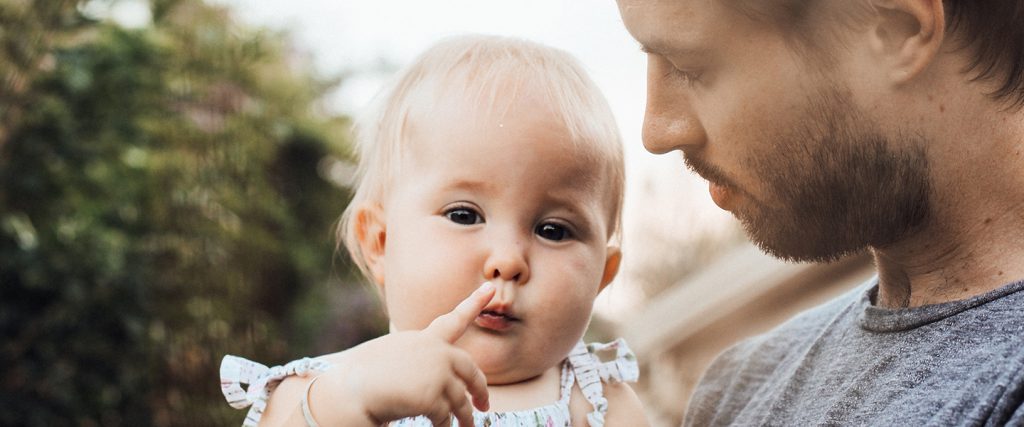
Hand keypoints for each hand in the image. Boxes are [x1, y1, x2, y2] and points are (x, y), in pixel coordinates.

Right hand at [311, 282, 495, 425]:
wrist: (349, 389)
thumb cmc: (362, 376)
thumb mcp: (394, 356)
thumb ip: (420, 359)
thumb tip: (440, 377)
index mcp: (424, 339)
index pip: (454, 320)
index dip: (474, 303)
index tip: (490, 288)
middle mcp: (435, 351)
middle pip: (470, 369)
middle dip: (479, 389)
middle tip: (484, 405)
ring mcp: (436, 372)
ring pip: (460, 399)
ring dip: (466, 417)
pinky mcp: (432, 395)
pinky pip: (445, 416)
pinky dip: (444, 426)